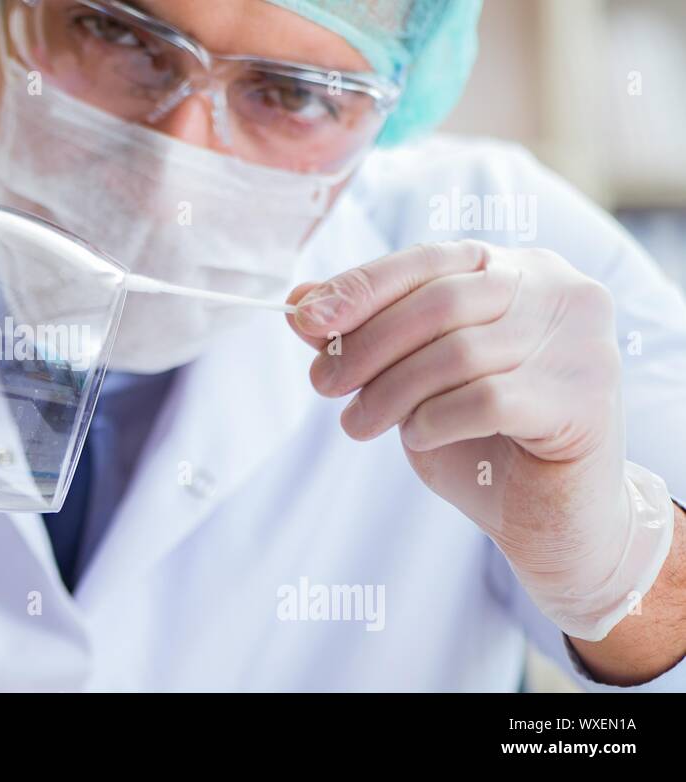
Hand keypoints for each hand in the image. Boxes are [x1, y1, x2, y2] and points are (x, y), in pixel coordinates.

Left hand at [287, 240, 671, 640]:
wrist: (553, 520)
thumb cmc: (480, 440)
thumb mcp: (412, 378)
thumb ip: (366, 333)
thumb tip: (300, 301)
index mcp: (519, 269)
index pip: (430, 259)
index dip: (362, 286)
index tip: (305, 319)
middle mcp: (560, 294)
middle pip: (441, 301)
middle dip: (367, 344)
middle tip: (322, 383)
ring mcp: (580, 346)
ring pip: (458, 353)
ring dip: (388, 391)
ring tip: (358, 424)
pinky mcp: (582, 402)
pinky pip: (485, 400)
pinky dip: (435, 420)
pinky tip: (419, 437)